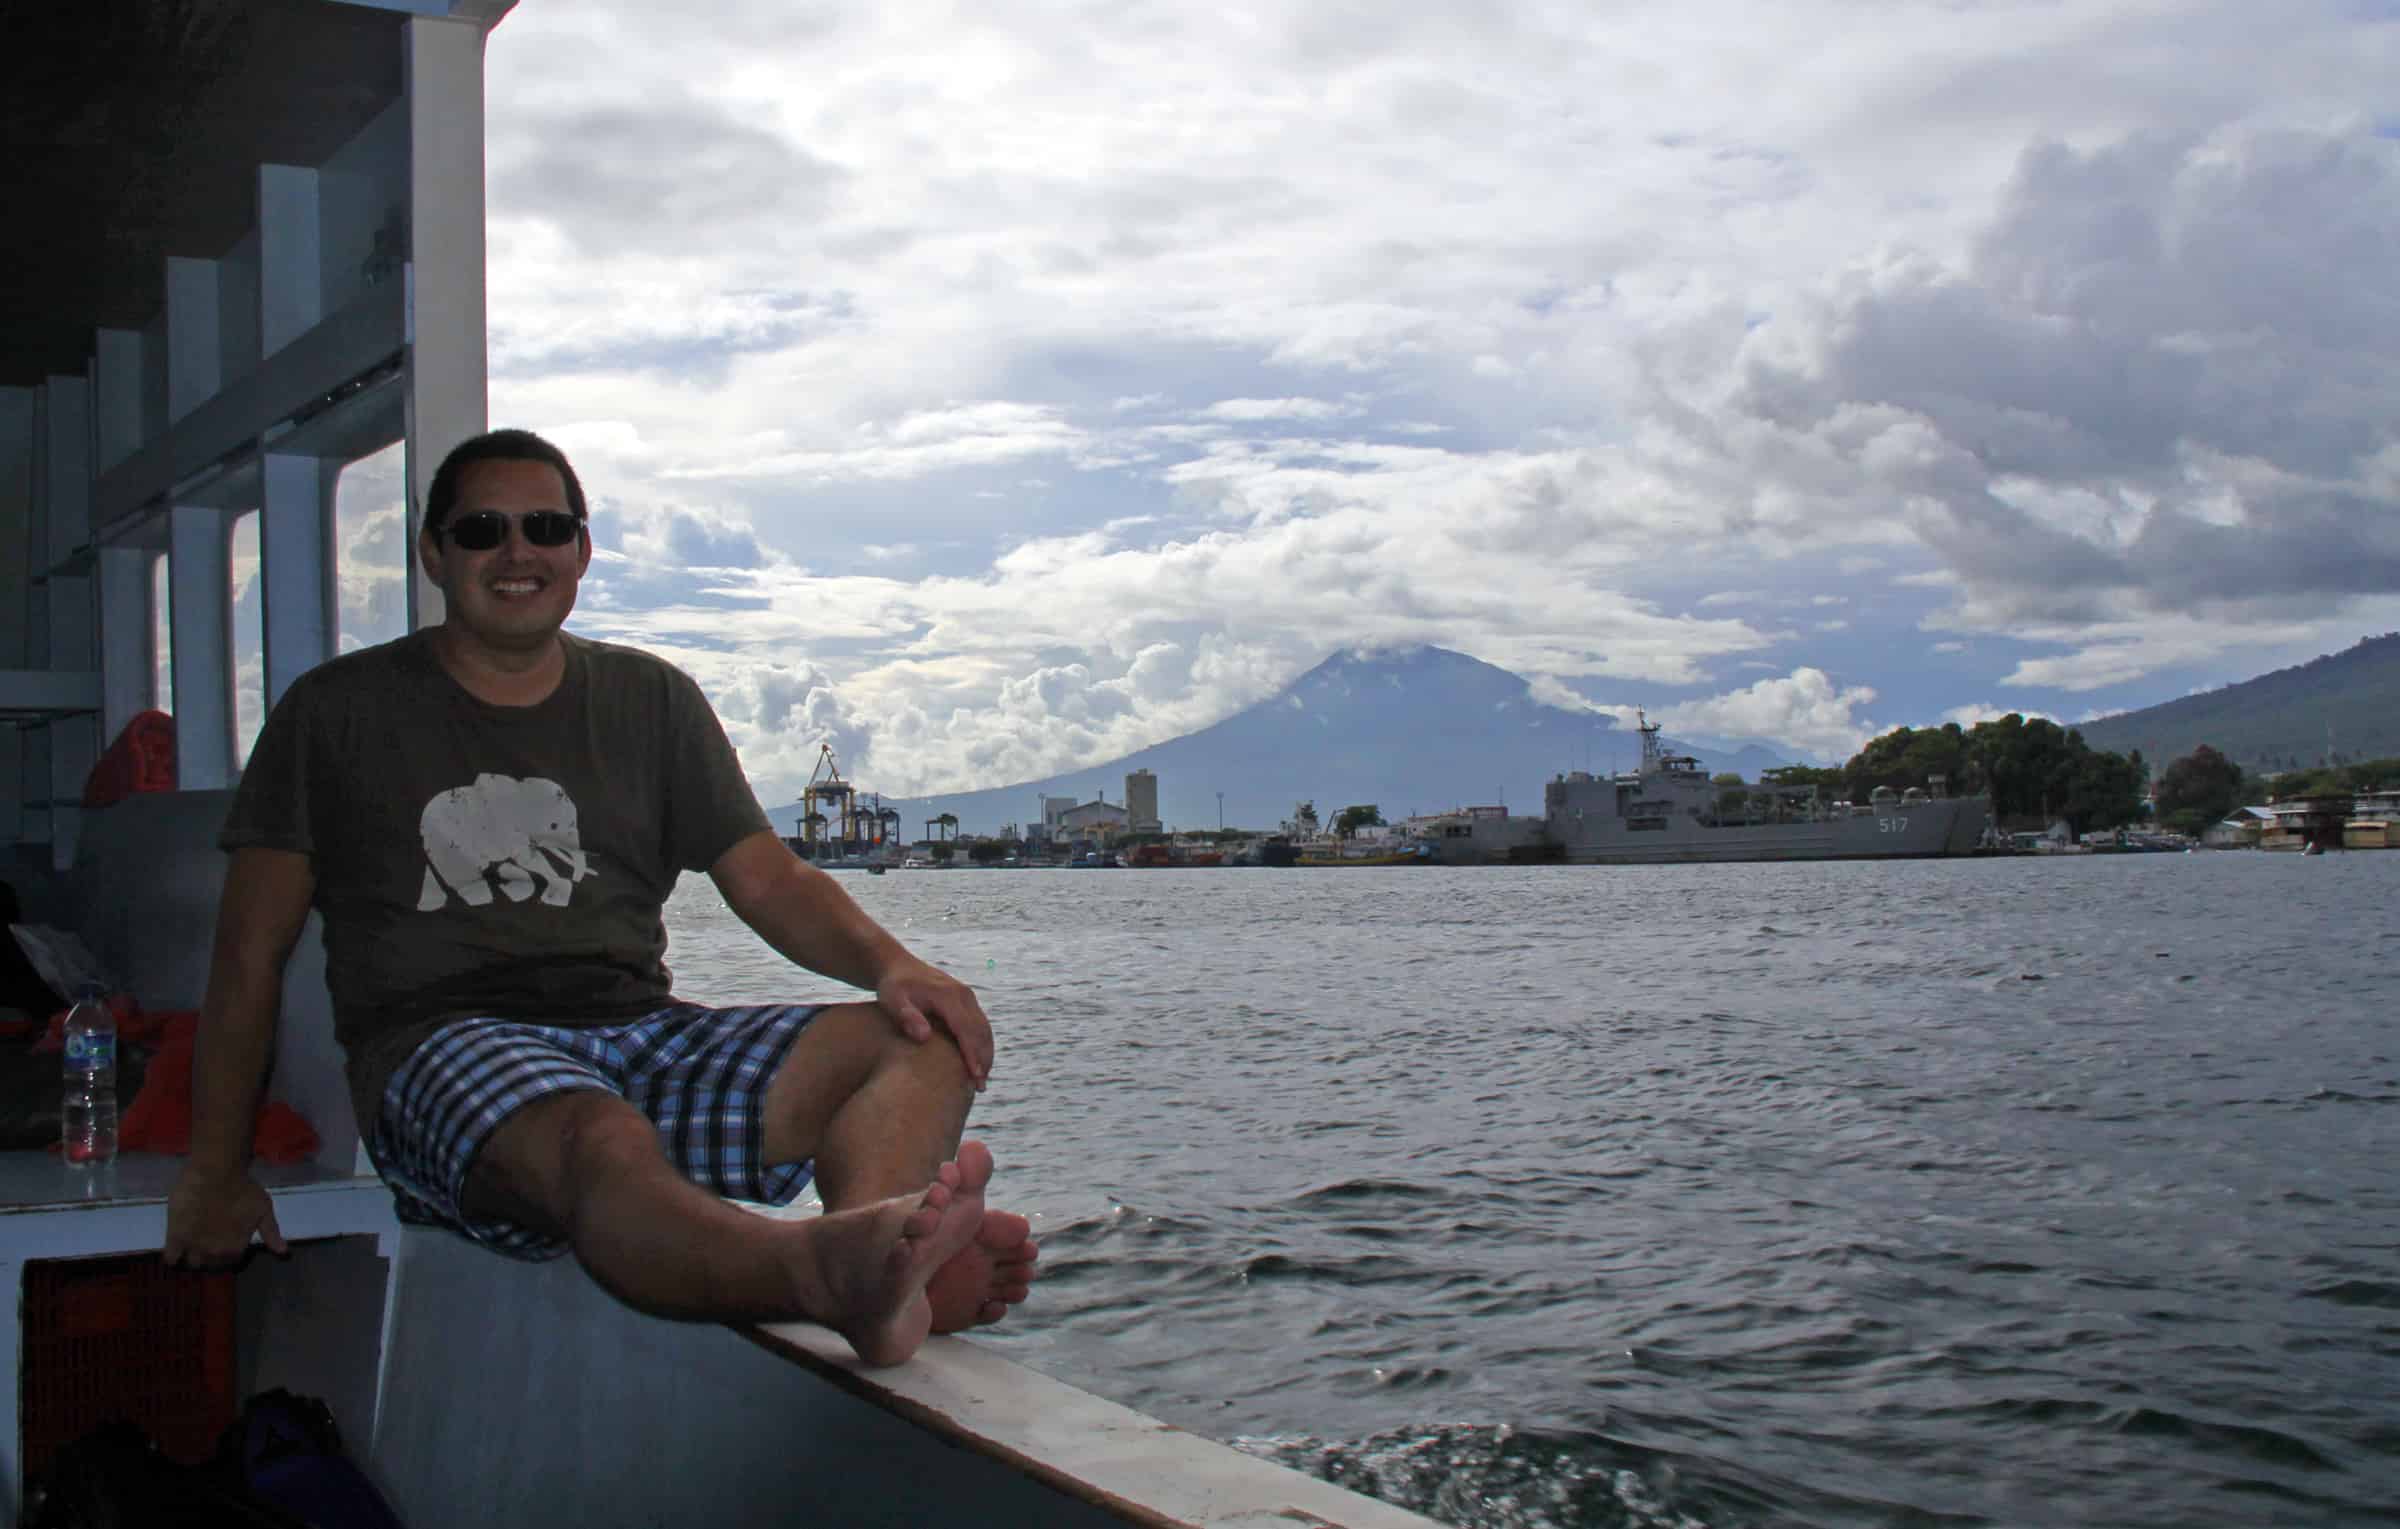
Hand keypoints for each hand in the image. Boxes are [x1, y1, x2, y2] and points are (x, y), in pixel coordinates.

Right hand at [163, 1166, 287, 1268]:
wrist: (215, 1171)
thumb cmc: (244, 1188)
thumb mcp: (264, 1209)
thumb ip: (271, 1233)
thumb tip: (283, 1252)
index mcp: (236, 1248)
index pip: (230, 1263)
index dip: (228, 1254)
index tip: (225, 1244)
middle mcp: (214, 1253)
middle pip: (210, 1265)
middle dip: (211, 1256)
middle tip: (209, 1241)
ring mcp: (193, 1246)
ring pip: (192, 1263)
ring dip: (194, 1256)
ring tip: (194, 1242)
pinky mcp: (174, 1237)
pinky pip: (170, 1258)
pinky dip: (173, 1256)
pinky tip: (177, 1246)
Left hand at [875, 956, 994, 1088]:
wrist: (897, 966)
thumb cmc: (893, 987)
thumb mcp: (892, 1000)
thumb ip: (906, 1016)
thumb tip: (925, 1037)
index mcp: (947, 995)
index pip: (965, 1028)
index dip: (971, 1053)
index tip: (974, 1075)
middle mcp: (963, 994)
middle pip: (981, 1030)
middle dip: (983, 1059)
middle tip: (979, 1087)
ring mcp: (967, 997)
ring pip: (984, 1029)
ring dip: (986, 1054)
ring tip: (980, 1082)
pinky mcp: (967, 1002)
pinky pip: (980, 1026)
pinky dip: (982, 1045)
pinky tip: (976, 1064)